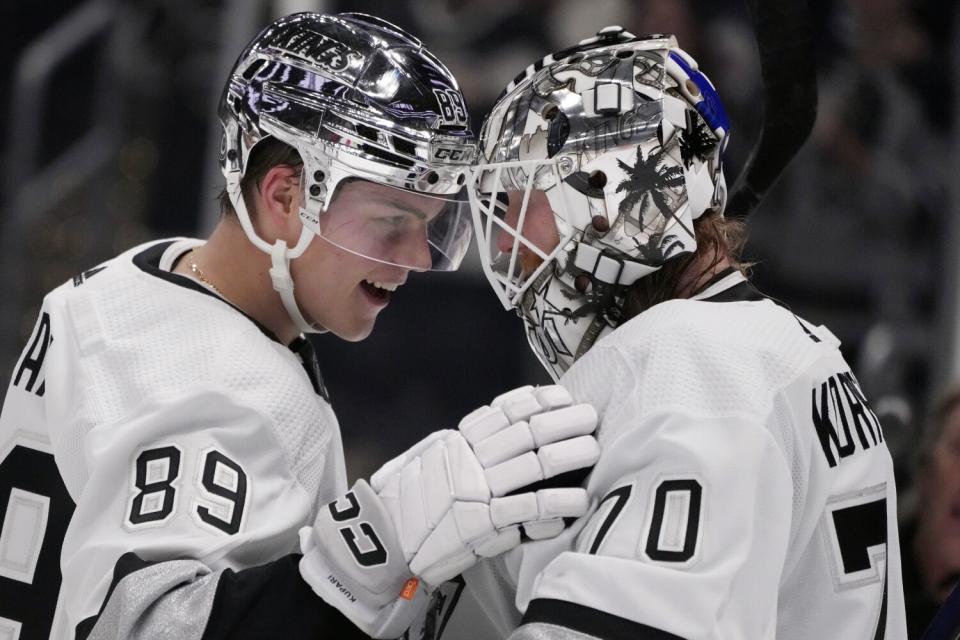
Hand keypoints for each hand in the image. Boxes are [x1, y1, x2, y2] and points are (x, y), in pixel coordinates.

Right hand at [299, 384, 598, 637]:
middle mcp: (472, 458)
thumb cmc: (408, 500)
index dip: (539, 400)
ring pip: (535, 463)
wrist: (384, 539)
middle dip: (565, 421)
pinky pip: (529, 508)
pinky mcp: (485, 523)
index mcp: (460, 439)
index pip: (506, 410)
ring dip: (570, 453)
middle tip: (591, 416)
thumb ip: (464, 443)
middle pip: (528, 431)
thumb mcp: (432, 457)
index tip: (563, 396)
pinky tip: (579, 499)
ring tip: (594, 448)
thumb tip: (499, 429)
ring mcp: (480, 489)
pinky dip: (558, 502)